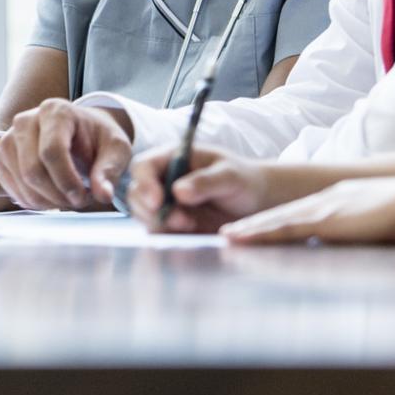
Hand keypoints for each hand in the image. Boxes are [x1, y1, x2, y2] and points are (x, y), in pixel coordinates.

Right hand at [0, 101, 131, 210]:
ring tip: (67, 198)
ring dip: (46, 201)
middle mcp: (25, 120)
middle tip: (78, 201)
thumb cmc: (98, 140)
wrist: (80, 134)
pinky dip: (31, 201)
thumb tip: (103, 194)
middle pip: (32, 169)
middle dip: (57, 195)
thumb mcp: (115, 149)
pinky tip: (50, 198)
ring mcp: (8, 138)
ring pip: (21, 181)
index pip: (52, 151)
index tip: (84, 197)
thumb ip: (110, 171)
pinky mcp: (1, 157)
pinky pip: (10, 187)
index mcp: (55, 111)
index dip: (67, 181)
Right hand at [123, 147, 269, 233]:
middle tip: (181, 221)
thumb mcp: (230, 176)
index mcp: (172, 158)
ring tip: (191, 225)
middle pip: (137, 193)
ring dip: (160, 224)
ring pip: (144, 215)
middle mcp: (163, 180)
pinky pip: (158, 232)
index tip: (158, 202)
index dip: (144, 183)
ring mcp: (166, 204)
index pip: (144, 166)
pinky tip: (190, 233)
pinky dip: (167, 236)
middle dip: (151, 210)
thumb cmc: (244, 180)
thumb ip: (205, 181)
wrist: (258, 204)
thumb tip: (177, 191)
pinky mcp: (173, 225)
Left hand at [222, 173, 394, 246]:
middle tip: (229, 232)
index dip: (277, 220)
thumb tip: (367, 244)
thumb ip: (369, 230)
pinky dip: (260, 234)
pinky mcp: (324, 221)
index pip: (301, 212)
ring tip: (227, 237)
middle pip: (281, 214)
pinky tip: (241, 239)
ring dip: (250, 230)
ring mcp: (323, 209)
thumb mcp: (384, 221)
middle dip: (254, 225)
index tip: (258, 227)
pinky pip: (284, 230)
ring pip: (276, 221)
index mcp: (340, 199)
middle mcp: (325, 201)